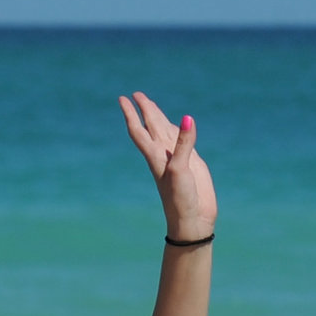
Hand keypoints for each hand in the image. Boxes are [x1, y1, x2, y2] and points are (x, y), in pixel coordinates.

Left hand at [119, 92, 216, 242]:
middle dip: (144, 110)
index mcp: (156, 157)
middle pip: (151, 127)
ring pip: (164, 132)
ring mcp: (176, 159)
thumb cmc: (181, 200)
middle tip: (135, 94)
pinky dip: (177, 129)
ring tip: (151, 106)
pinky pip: (180, 140)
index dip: (131, 114)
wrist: (192, 221)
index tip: (123, 99)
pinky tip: (177, 125)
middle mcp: (163, 155)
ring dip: (157, 118)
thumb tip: (186, 118)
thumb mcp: (180, 170)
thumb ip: (183, 144)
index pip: (140, 130)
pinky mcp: (191, 162)